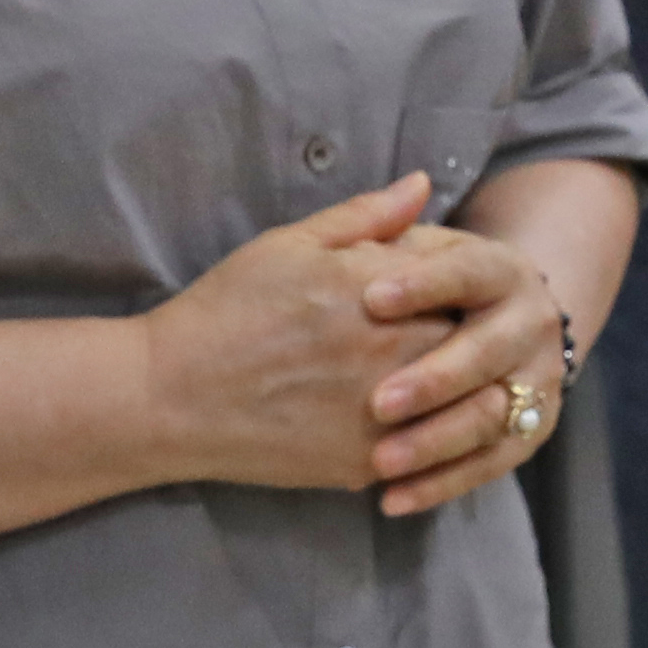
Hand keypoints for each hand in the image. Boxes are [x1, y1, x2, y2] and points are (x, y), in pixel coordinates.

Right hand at [134, 175, 471, 497]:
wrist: (171, 398)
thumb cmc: (226, 310)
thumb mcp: (290, 245)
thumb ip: (366, 217)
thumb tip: (423, 184)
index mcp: (382, 289)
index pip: (468, 276)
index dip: (466, 276)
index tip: (452, 280)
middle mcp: (395, 352)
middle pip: (476, 339)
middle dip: (474, 332)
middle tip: (460, 329)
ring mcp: (387, 415)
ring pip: (465, 403)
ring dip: (465, 389)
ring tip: (439, 376)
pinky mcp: (369, 463)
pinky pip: (427, 449)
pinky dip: (430, 432)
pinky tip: (411, 417)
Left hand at [360, 227, 571, 519]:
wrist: (498, 325)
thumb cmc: (428, 284)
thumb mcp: (411, 249)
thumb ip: (390, 222)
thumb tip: (414, 182)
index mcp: (503, 269)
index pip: (468, 271)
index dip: (424, 284)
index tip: (369, 299)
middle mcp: (532, 323)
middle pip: (488, 352)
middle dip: (435, 378)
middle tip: (379, 402)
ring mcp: (535, 381)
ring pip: (491, 416)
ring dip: (437, 442)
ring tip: (380, 463)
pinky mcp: (529, 432)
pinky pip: (489, 464)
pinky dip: (442, 484)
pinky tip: (391, 499)